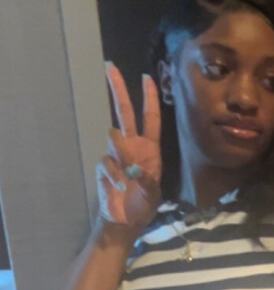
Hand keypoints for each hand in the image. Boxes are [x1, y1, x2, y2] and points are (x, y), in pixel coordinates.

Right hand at [97, 64, 161, 230]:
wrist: (125, 222)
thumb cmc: (143, 206)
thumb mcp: (153, 194)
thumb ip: (147, 180)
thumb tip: (134, 166)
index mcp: (149, 148)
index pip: (150, 118)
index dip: (149, 99)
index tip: (146, 78)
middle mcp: (132, 146)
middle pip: (124, 112)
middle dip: (118, 90)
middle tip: (110, 67)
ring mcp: (116, 154)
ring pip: (113, 138)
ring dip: (122, 155)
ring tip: (130, 178)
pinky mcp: (103, 166)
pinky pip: (106, 163)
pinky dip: (115, 176)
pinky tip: (121, 188)